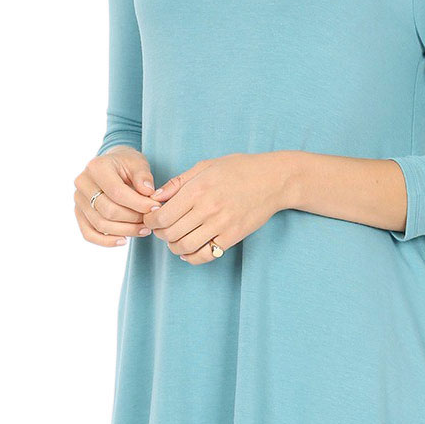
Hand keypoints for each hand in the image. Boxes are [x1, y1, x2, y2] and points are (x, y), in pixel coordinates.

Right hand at [74, 146, 157, 246]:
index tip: (155, 208)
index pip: (117, 192)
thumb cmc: (127, 164)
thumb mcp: (138, 163)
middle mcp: (82, 183)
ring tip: (144, 229)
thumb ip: (143, 176)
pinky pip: (89, 234)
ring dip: (125, 231)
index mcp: (96, 167)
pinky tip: (125, 240)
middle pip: (108, 210)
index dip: (138, 203)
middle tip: (151, 220)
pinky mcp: (79, 213)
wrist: (112, 166)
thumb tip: (149, 192)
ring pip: (100, 224)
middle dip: (133, 219)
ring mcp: (78, 200)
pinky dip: (106, 241)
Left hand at [143, 151, 286, 264]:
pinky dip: (191, 257)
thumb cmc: (239, 169)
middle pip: (170, 232)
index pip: (162, 215)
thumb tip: (155, 196)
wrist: (273, 180)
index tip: (151, 217)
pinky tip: (188, 250)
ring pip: (184, 246)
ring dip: (173, 246)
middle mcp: (207, 208)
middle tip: (160, 229)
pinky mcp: (233, 237)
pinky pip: (205, 255)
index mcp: (197, 189)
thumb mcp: (206, 166)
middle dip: (159, 233)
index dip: (151, 219)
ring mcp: (221, 225)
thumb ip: (178, 182)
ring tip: (174, 238)